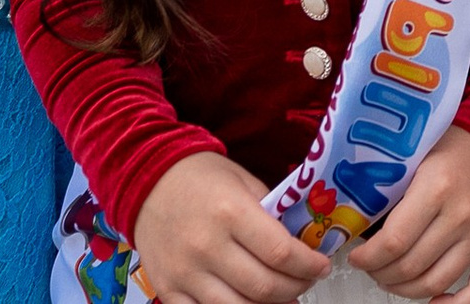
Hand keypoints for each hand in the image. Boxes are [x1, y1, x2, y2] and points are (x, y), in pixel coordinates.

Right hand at [132, 153, 327, 303]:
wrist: (147, 183)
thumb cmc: (202, 177)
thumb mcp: (244, 181)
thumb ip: (270, 212)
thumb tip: (299, 241)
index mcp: (232, 213)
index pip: (279, 252)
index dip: (307, 265)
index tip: (322, 265)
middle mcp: (208, 247)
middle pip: (262, 286)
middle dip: (295, 288)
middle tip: (307, 282)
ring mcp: (185, 274)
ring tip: (285, 298)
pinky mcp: (167, 290)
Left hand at [343, 126, 469, 303]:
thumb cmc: (451, 149)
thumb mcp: (414, 158)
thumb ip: (389, 192)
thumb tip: (357, 229)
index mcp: (438, 186)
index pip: (392, 243)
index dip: (367, 259)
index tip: (357, 258)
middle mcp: (464, 212)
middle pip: (410, 267)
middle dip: (381, 274)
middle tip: (372, 267)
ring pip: (435, 283)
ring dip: (405, 289)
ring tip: (394, 278)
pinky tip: (435, 301)